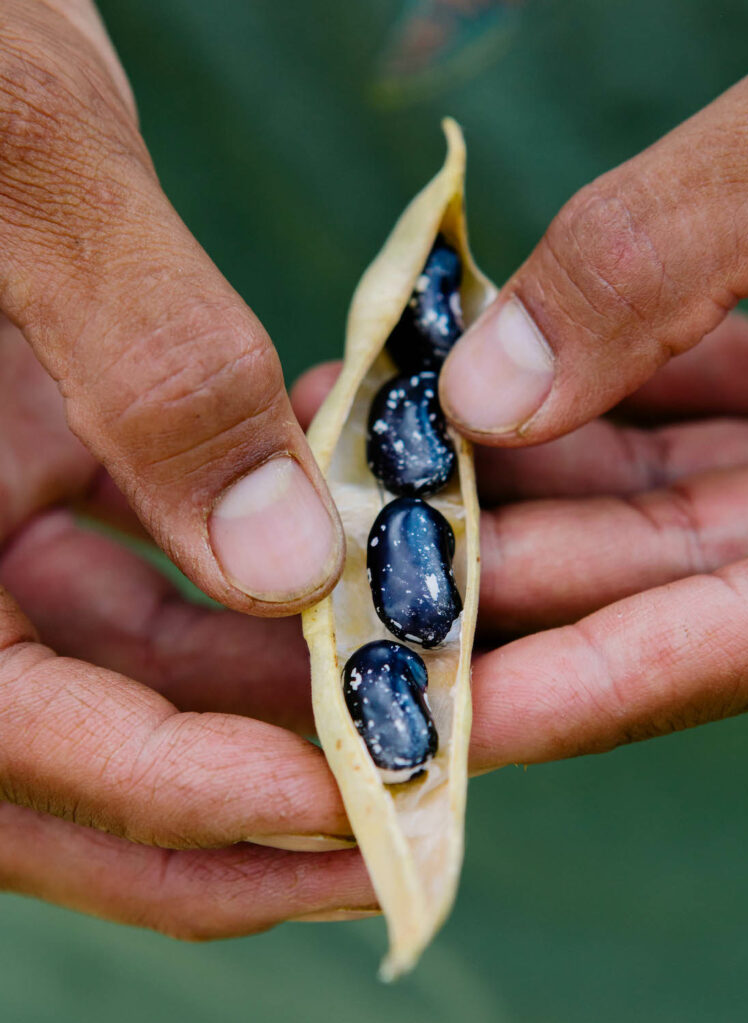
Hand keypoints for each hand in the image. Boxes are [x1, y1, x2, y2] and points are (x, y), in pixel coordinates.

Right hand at [0, 1, 372, 934]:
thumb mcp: (24, 172)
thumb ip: (151, 373)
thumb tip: (289, 568)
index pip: (10, 736)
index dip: (176, 789)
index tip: (343, 801)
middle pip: (69, 764)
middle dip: (234, 806)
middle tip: (397, 815)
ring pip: (118, 681)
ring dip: (260, 706)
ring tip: (400, 702)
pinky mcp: (43, 470)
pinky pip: (143, 579)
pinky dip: (245, 595)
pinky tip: (341, 565)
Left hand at [296, 273, 747, 772]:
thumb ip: (668, 258)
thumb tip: (484, 386)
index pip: (717, 654)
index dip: (556, 692)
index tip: (406, 705)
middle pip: (641, 580)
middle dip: (475, 564)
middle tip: (321, 544)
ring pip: (631, 489)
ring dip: (490, 462)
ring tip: (352, 430)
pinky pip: (659, 396)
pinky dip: (557, 375)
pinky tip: (447, 353)